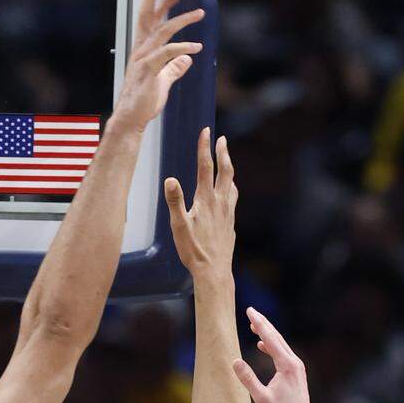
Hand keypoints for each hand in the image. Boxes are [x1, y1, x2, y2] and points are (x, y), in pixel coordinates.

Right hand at [112, 0, 204, 134]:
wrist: (131, 119)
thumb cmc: (144, 102)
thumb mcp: (163, 82)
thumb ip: (174, 69)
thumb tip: (187, 60)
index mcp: (142, 50)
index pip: (150, 21)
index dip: (160, 4)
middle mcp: (141, 49)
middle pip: (149, 16)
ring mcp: (143, 58)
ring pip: (163, 30)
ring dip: (182, 19)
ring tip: (200, 13)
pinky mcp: (148, 69)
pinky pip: (167, 53)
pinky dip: (183, 47)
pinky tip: (197, 47)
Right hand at [164, 128, 236, 276]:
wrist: (214, 271)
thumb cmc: (194, 250)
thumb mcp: (179, 226)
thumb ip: (175, 201)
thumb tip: (170, 180)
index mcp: (206, 200)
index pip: (205, 167)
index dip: (204, 148)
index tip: (206, 131)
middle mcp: (220, 203)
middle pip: (225, 171)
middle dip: (222, 153)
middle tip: (221, 140)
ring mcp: (227, 213)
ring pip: (231, 184)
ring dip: (229, 170)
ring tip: (227, 161)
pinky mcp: (230, 223)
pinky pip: (232, 199)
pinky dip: (230, 188)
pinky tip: (228, 193)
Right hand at [232, 308, 317, 402]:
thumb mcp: (261, 398)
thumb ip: (248, 379)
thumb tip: (235, 361)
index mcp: (287, 365)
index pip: (271, 339)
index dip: (259, 324)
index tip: (249, 311)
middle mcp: (294, 363)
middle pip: (277, 337)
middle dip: (263, 324)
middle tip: (251, 311)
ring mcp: (297, 367)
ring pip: (280, 345)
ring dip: (267, 334)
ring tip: (254, 325)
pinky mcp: (296, 373)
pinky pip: (282, 354)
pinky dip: (272, 346)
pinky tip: (263, 345)